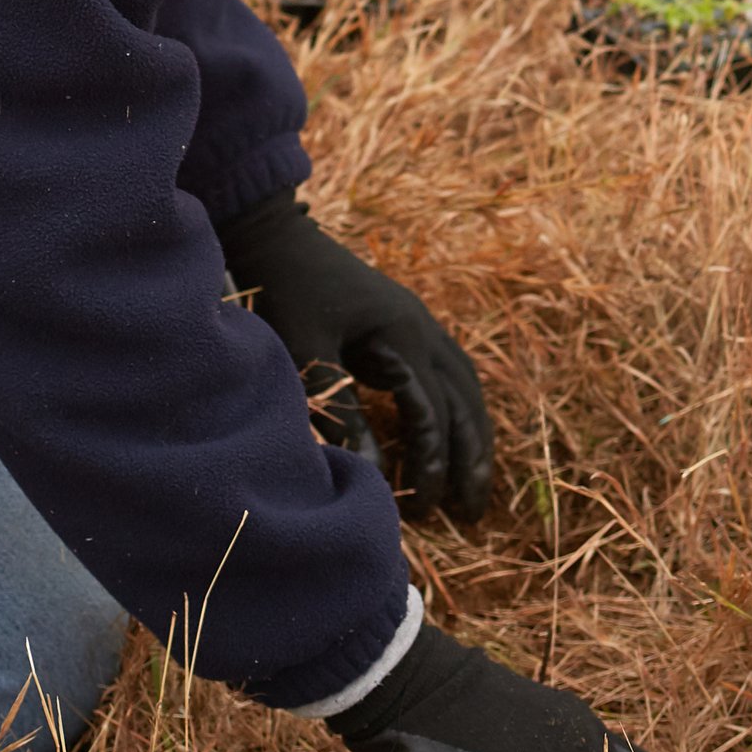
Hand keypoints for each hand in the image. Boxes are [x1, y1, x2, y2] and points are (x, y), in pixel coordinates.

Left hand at [220, 194, 491, 519]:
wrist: (276, 237)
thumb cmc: (287, 292)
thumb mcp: (308, 353)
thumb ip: (339, 411)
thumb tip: (371, 472)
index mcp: (404, 334)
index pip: (433, 412)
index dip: (432, 463)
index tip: (423, 509)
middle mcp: (423, 327)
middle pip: (465, 400)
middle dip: (471, 458)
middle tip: (470, 514)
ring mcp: (419, 323)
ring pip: (466, 385)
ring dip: (474, 434)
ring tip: (475, 484)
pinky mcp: (406, 325)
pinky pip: (450, 371)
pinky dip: (459, 408)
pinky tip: (455, 435)